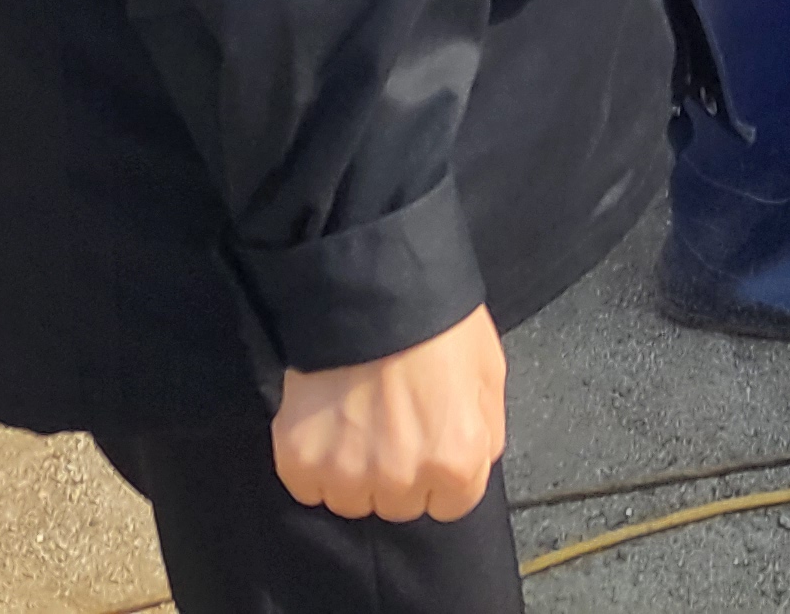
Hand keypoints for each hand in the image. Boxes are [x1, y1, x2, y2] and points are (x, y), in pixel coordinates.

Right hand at [271, 308, 505, 522]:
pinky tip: (327, 422)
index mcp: (457, 460)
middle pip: (399, 505)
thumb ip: (486, 433)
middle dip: (398, 470)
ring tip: (356, 416)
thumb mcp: (488, 374)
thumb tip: (472, 464)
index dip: (440, 469)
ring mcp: (349, 473)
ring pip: (351, 500)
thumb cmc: (436, 322)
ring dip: (353, 470)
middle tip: (390, 420)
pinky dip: (314, 462)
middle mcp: (404, 478)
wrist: (372, 283)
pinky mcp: (301, 461)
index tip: (428, 440)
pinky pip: (308, 487)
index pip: (450, 505)